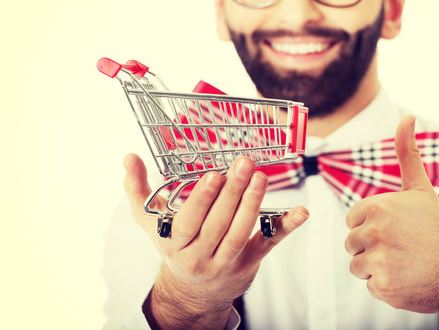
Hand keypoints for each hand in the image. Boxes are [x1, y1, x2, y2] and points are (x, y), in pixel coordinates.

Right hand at [124, 154, 308, 328]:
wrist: (193, 291)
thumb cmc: (174, 247)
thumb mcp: (150, 223)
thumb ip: (138, 190)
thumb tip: (128, 157)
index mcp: (174, 243)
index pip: (189, 222)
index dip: (202, 200)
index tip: (213, 175)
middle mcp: (199, 255)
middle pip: (217, 224)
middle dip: (232, 193)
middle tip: (244, 164)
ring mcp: (225, 261)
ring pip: (240, 233)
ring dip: (253, 204)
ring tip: (261, 176)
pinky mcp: (249, 262)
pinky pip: (267, 244)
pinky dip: (285, 227)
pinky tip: (301, 212)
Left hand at [344, 115, 438, 312]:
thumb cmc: (435, 225)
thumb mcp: (418, 187)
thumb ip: (406, 153)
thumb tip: (407, 116)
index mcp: (377, 207)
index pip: (353, 221)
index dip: (372, 226)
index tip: (395, 229)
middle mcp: (375, 233)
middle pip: (352, 244)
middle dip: (372, 247)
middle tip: (401, 247)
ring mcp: (379, 261)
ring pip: (357, 266)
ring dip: (376, 267)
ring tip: (403, 262)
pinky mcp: (384, 287)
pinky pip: (370, 286)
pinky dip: (386, 285)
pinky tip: (406, 278)